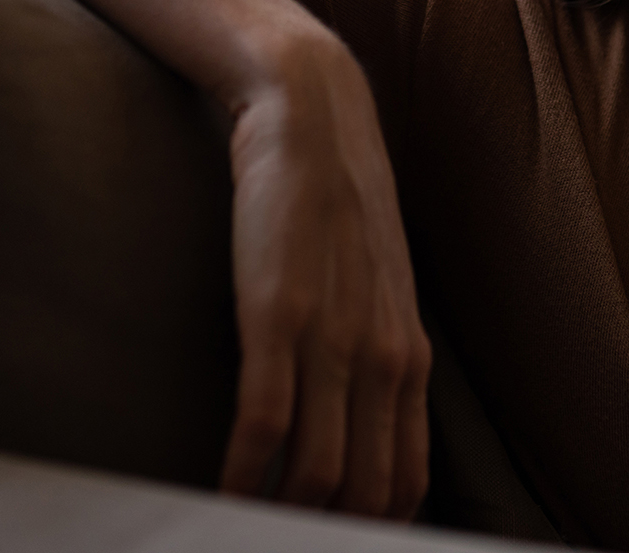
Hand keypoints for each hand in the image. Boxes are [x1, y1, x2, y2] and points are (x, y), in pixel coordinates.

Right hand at [218, 32, 431, 517]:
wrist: (314, 117)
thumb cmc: (335, 206)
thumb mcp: (378, 290)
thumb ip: (376, 358)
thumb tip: (357, 428)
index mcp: (408, 359)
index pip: (405, 484)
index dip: (372, 533)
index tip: (336, 543)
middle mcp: (382, 359)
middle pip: (367, 496)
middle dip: (326, 535)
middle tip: (278, 541)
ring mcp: (332, 340)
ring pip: (320, 476)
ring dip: (278, 517)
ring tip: (241, 528)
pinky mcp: (276, 316)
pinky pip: (264, 427)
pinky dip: (241, 477)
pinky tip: (219, 494)